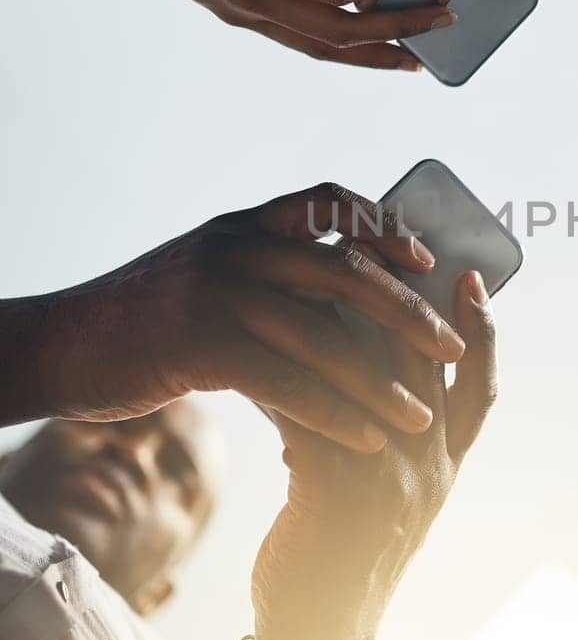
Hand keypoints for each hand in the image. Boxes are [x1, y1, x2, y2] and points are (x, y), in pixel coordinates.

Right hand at [46, 183, 466, 450]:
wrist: (63, 345)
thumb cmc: (142, 317)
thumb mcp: (204, 268)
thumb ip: (264, 267)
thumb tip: (337, 285)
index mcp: (244, 224)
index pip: (329, 202)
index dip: (383, 226)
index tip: (426, 258)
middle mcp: (237, 247)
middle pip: (345, 271)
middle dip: (408, 313)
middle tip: (453, 347)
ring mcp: (219, 292)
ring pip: (324, 336)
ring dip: (381, 381)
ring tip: (420, 414)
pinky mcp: (202, 345)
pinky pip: (288, 382)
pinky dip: (335, 414)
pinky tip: (366, 437)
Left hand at [250, 270, 495, 639]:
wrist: (316, 639)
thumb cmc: (346, 562)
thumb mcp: (392, 501)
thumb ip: (399, 443)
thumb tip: (378, 371)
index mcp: (448, 469)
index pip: (480, 384)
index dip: (481, 326)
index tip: (470, 274)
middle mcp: (430, 468)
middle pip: (429, 359)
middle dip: (409, 295)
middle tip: (389, 241)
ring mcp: (389, 478)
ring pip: (373, 373)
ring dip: (343, 316)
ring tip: (317, 274)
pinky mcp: (336, 487)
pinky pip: (314, 406)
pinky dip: (289, 368)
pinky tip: (261, 340)